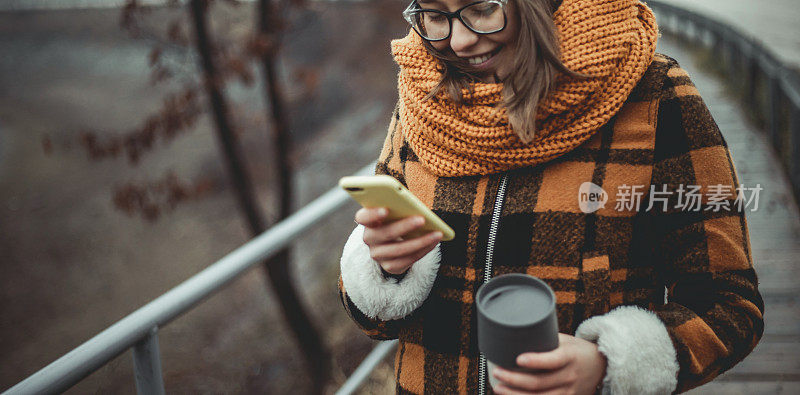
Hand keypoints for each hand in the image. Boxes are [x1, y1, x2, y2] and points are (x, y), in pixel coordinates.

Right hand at [355, 207, 441, 274]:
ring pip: (399, 249)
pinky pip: (407, 260)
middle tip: (422, 219)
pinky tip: (434, 242)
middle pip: (385, 233)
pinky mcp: (389, 266)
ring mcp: (378, 254)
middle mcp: (369, 239)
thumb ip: (400, 206)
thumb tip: (417, 207)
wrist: (395, 242)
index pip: (362, 217)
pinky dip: (423, 250)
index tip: (386, 209)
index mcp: (368, 221)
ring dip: (420, 241)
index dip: (373, 214)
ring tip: (436, 233)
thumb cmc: (397, 220)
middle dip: (404, 226)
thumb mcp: (395, 211)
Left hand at [492, 333, 606, 394]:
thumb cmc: (577, 350)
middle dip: (515, 380)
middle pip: (540, 382)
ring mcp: (569, 391)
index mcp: (570, 357)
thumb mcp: (565, 340)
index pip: (552, 360)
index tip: (517, 359)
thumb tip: (516, 333)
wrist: (601, 366)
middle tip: (497, 373)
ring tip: (498, 388)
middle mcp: (570, 376)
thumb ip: (545, 339)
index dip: (535, 361)